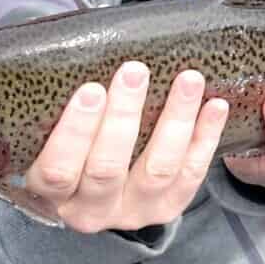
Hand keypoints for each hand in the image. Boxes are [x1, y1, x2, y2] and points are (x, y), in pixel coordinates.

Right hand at [14, 62, 230, 233]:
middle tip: (135, 72)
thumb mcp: (49, 132)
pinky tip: (215, 106)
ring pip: (157, 170)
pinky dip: (205, 138)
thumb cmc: (68, 143)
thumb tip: (56, 51)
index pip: (58, 170)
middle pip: (107, 169)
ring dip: (175, 121)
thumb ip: (56, 106)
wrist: (96, 186)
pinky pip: (191, 174)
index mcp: (49, 192)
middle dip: (123, 117)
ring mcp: (131, 212)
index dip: (75, 131)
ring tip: (188, 80)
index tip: (91, 89)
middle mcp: (88, 211)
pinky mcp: (167, 208)